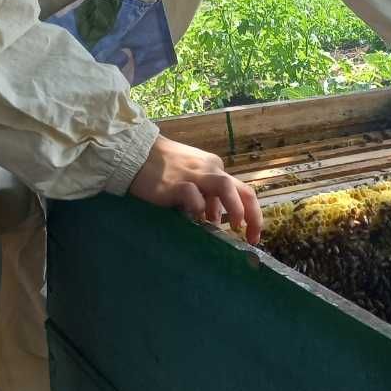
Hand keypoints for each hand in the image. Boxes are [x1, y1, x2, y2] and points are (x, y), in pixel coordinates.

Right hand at [128, 135, 262, 243]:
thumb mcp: (193, 177)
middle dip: (252, 216)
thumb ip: (206, 194)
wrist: (137, 153)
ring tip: (234, 226)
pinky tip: (196, 219)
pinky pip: (193, 195)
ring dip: (235, 208)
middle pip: (242, 190)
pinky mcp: (176, 184)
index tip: (252, 234)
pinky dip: (199, 208)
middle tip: (251, 237)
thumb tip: (216, 218)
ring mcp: (194, 176)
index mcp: (215, 169)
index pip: (242, 190)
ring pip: (225, 187)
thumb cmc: (165, 167)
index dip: (253, 213)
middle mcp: (210, 170)